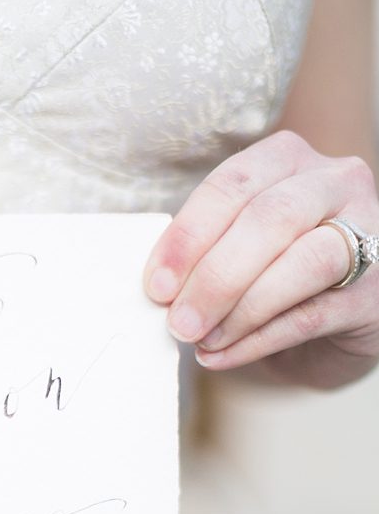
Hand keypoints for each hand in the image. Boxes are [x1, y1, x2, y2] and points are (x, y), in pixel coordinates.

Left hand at [143, 129, 378, 387]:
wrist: (332, 316)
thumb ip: (202, 250)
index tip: (156, 285)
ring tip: (201, 340)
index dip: (188, 236)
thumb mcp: (234, 243)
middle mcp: (337, 183)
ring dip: (240, 308)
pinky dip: (259, 339)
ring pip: (305, 263)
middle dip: (215, 276)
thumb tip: (159, 289)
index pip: (232, 184)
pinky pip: (313, 313)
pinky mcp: (376, 290)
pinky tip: (223, 354)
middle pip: (271, 219)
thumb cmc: (269, 269)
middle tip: (177, 322)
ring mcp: (371, 232)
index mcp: (288, 159)